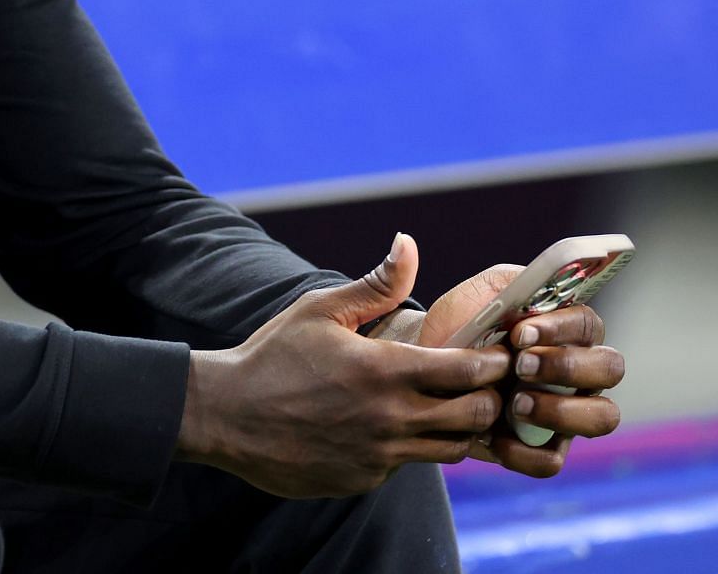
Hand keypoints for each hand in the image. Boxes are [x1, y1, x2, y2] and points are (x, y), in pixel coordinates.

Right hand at [176, 233, 510, 497]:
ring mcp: (379, 455)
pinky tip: (389, 426)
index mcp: (384, 371)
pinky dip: (411, 447)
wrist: (225, 413)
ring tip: (444, 406)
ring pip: (451, 450)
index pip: (470, 371)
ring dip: (457, 427)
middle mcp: (390, 419)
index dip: (494, 362)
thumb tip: (408, 243)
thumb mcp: (320, 310)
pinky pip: (407, 465)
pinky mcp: (364, 479)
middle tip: (482, 383)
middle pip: (475, 416)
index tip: (498, 354)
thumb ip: (376, 285)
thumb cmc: (272, 355)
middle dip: (488, 398)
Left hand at [413, 265, 625, 477]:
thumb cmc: (458, 327)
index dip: (561, 328)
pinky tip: (494, 437)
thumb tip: (417, 243)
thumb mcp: (475, 296)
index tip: (520, 331)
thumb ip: (497, 279)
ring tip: (514, 403)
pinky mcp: (544, 446)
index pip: (588, 324)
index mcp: (566, 328)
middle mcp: (578, 368)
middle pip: (611, 368)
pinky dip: (525, 452)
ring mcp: (568, 409)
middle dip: (567, 366)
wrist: (425, 373)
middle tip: (520, 364)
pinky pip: (553, 460)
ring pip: (602, 417)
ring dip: (562, 410)